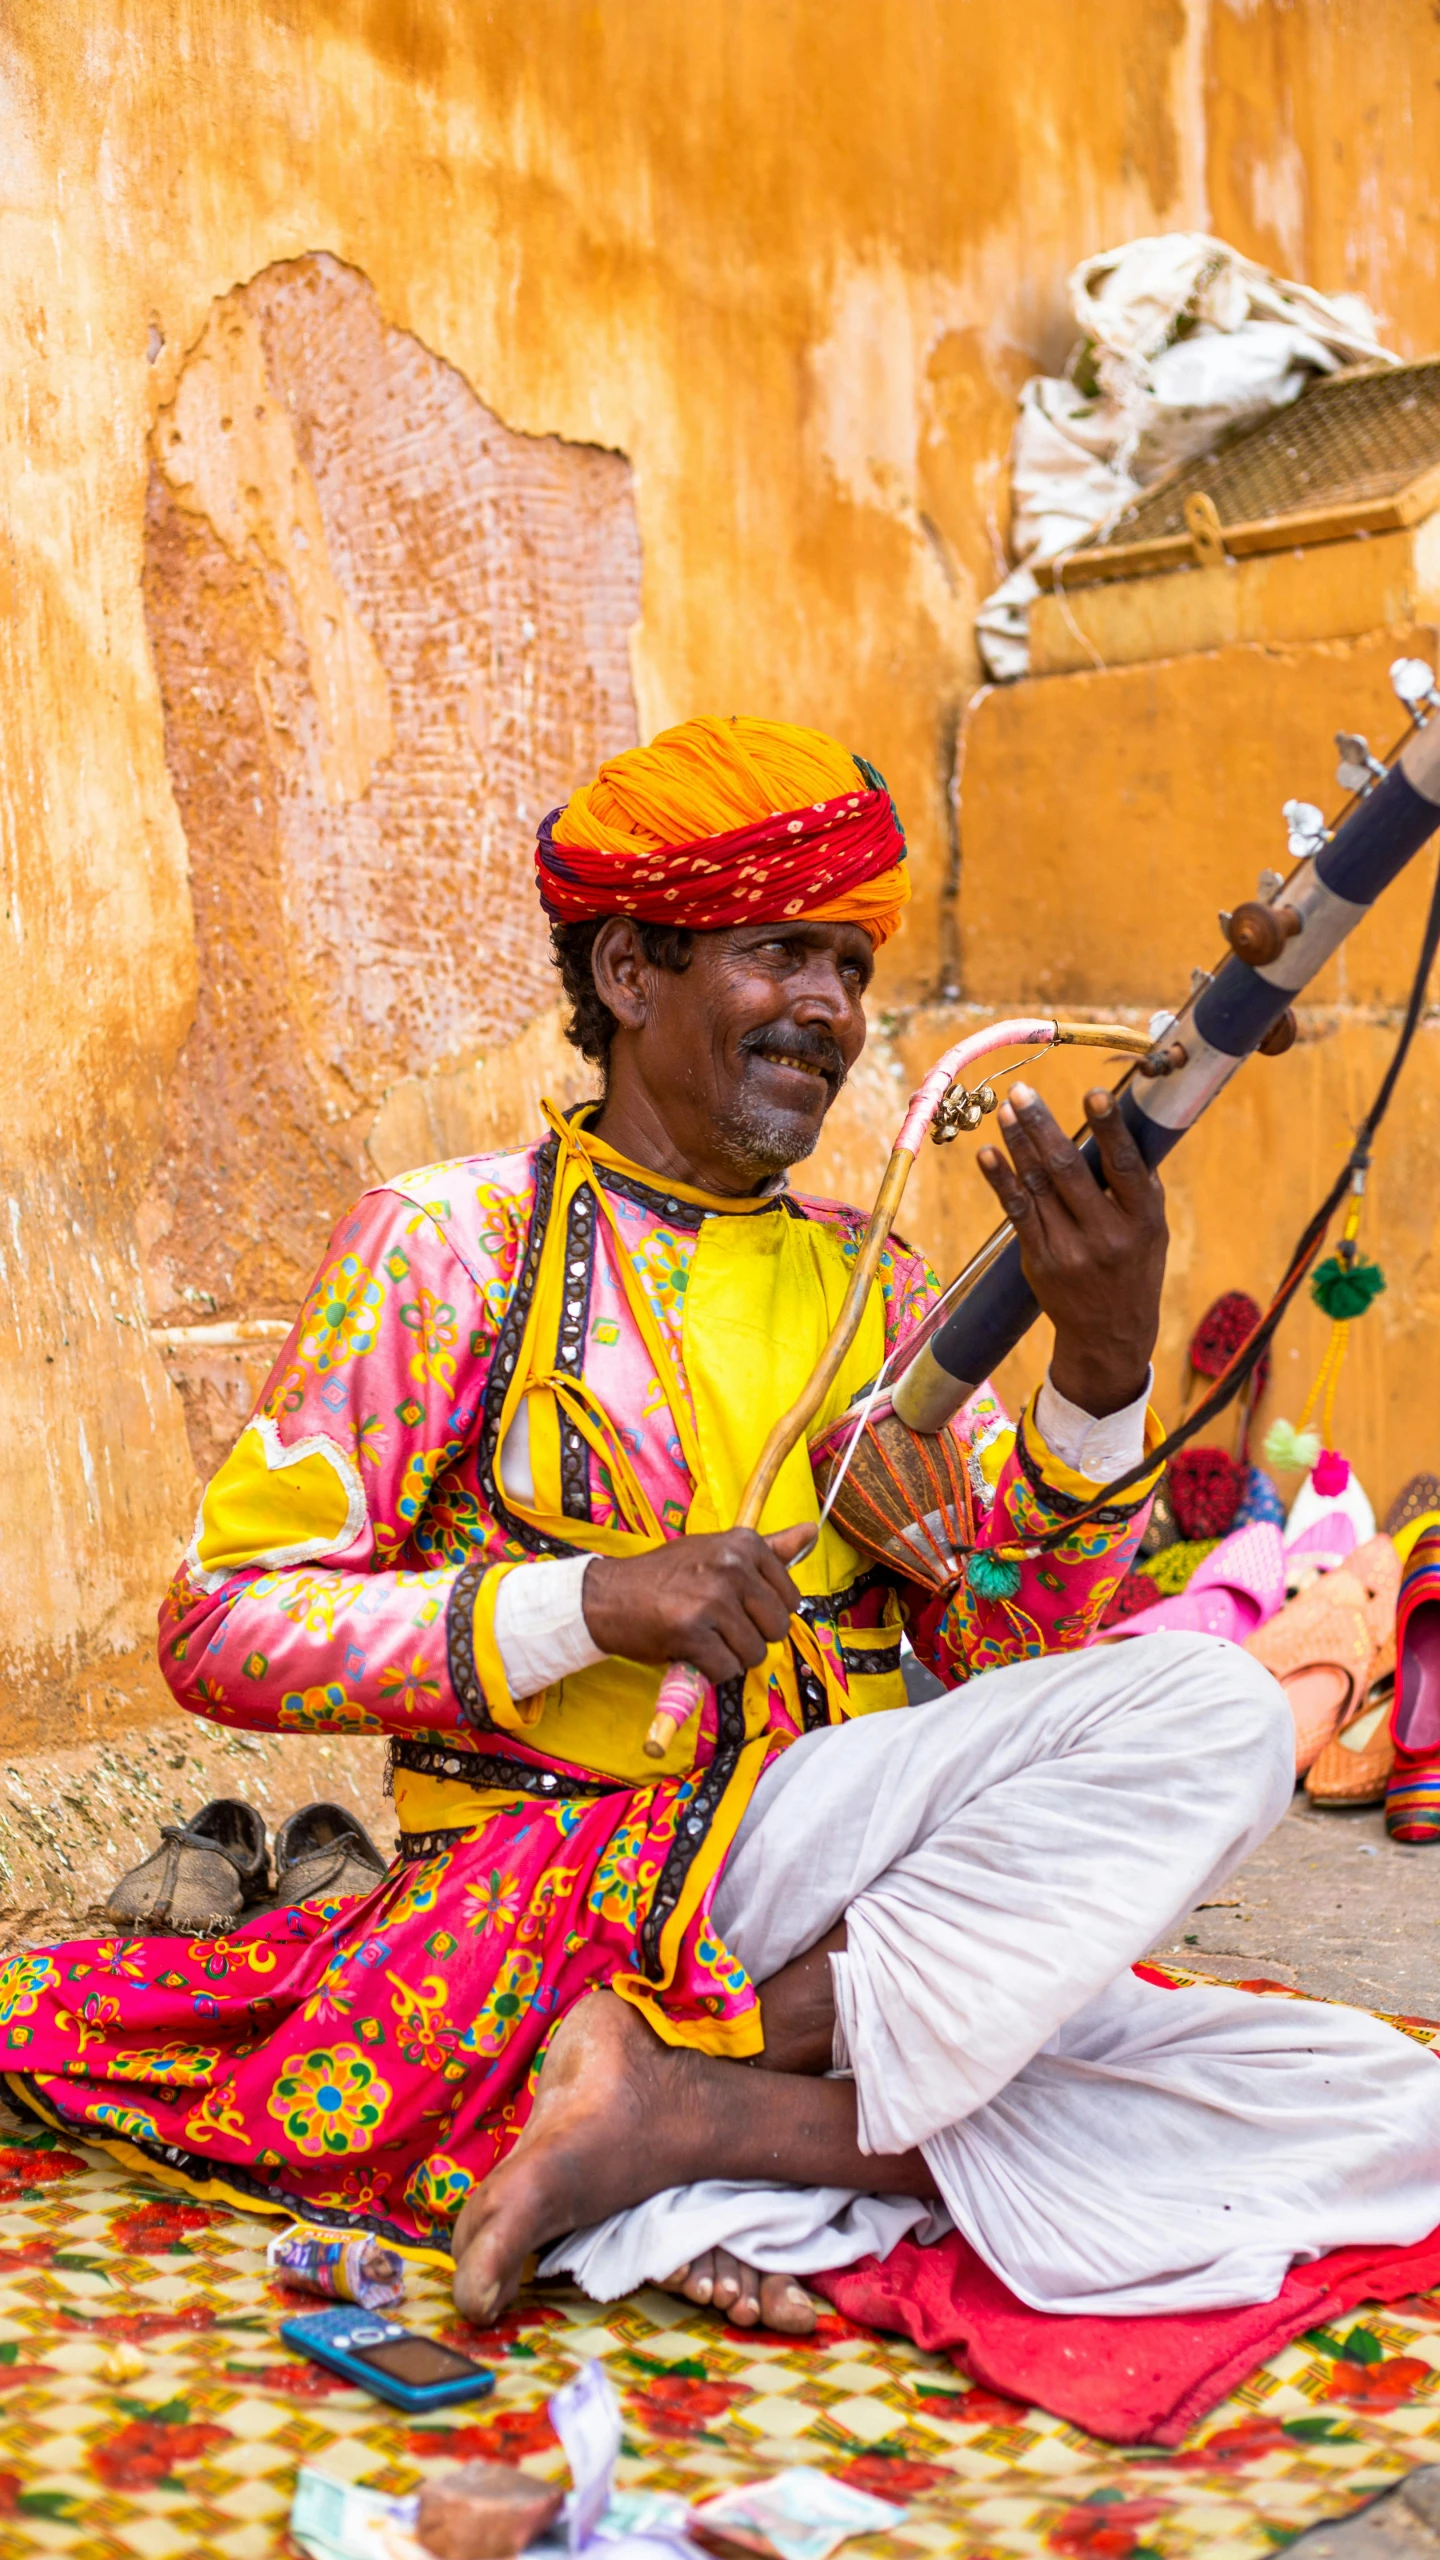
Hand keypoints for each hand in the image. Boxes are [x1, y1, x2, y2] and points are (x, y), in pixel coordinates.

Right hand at [582, 1524, 815, 1684]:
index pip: (789, 1598)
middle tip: (718, 1626)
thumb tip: (812, 1532)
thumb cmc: (667, 1576)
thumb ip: (769, 1547)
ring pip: (754, 1654)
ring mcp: (711, 1600)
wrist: (607, 1595)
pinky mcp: (691, 1633)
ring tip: (703, 1638)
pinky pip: (726, 1670)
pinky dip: (710, 1671)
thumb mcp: (718, 1551)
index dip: (764, 1612)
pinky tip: (690, 1651)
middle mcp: (731, 1567)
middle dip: (751, 1638)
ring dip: (730, 1657)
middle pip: (776, 1629)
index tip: (737, 1606)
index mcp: (744, 1544)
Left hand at [976, 1083, 1166, 1416]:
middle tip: (1022, 1092)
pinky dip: (1000, 1180)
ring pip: (1037, 1186)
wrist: (1110, 1332)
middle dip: (1042, 1127)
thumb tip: (1120, 1121)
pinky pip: (1017, 1211)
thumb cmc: (1134, 1264)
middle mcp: (1106, 1235)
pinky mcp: (1039, 1260)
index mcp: (1143, 1220)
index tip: (1095, 1095)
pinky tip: (988, 1153)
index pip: (1124, 1167)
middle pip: (1068, 1170)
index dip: (1109, 1130)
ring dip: (1017, 1143)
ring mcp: (1069, 1250)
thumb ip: (1137, 1182)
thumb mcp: (1153, 1227)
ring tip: (1005, 1110)